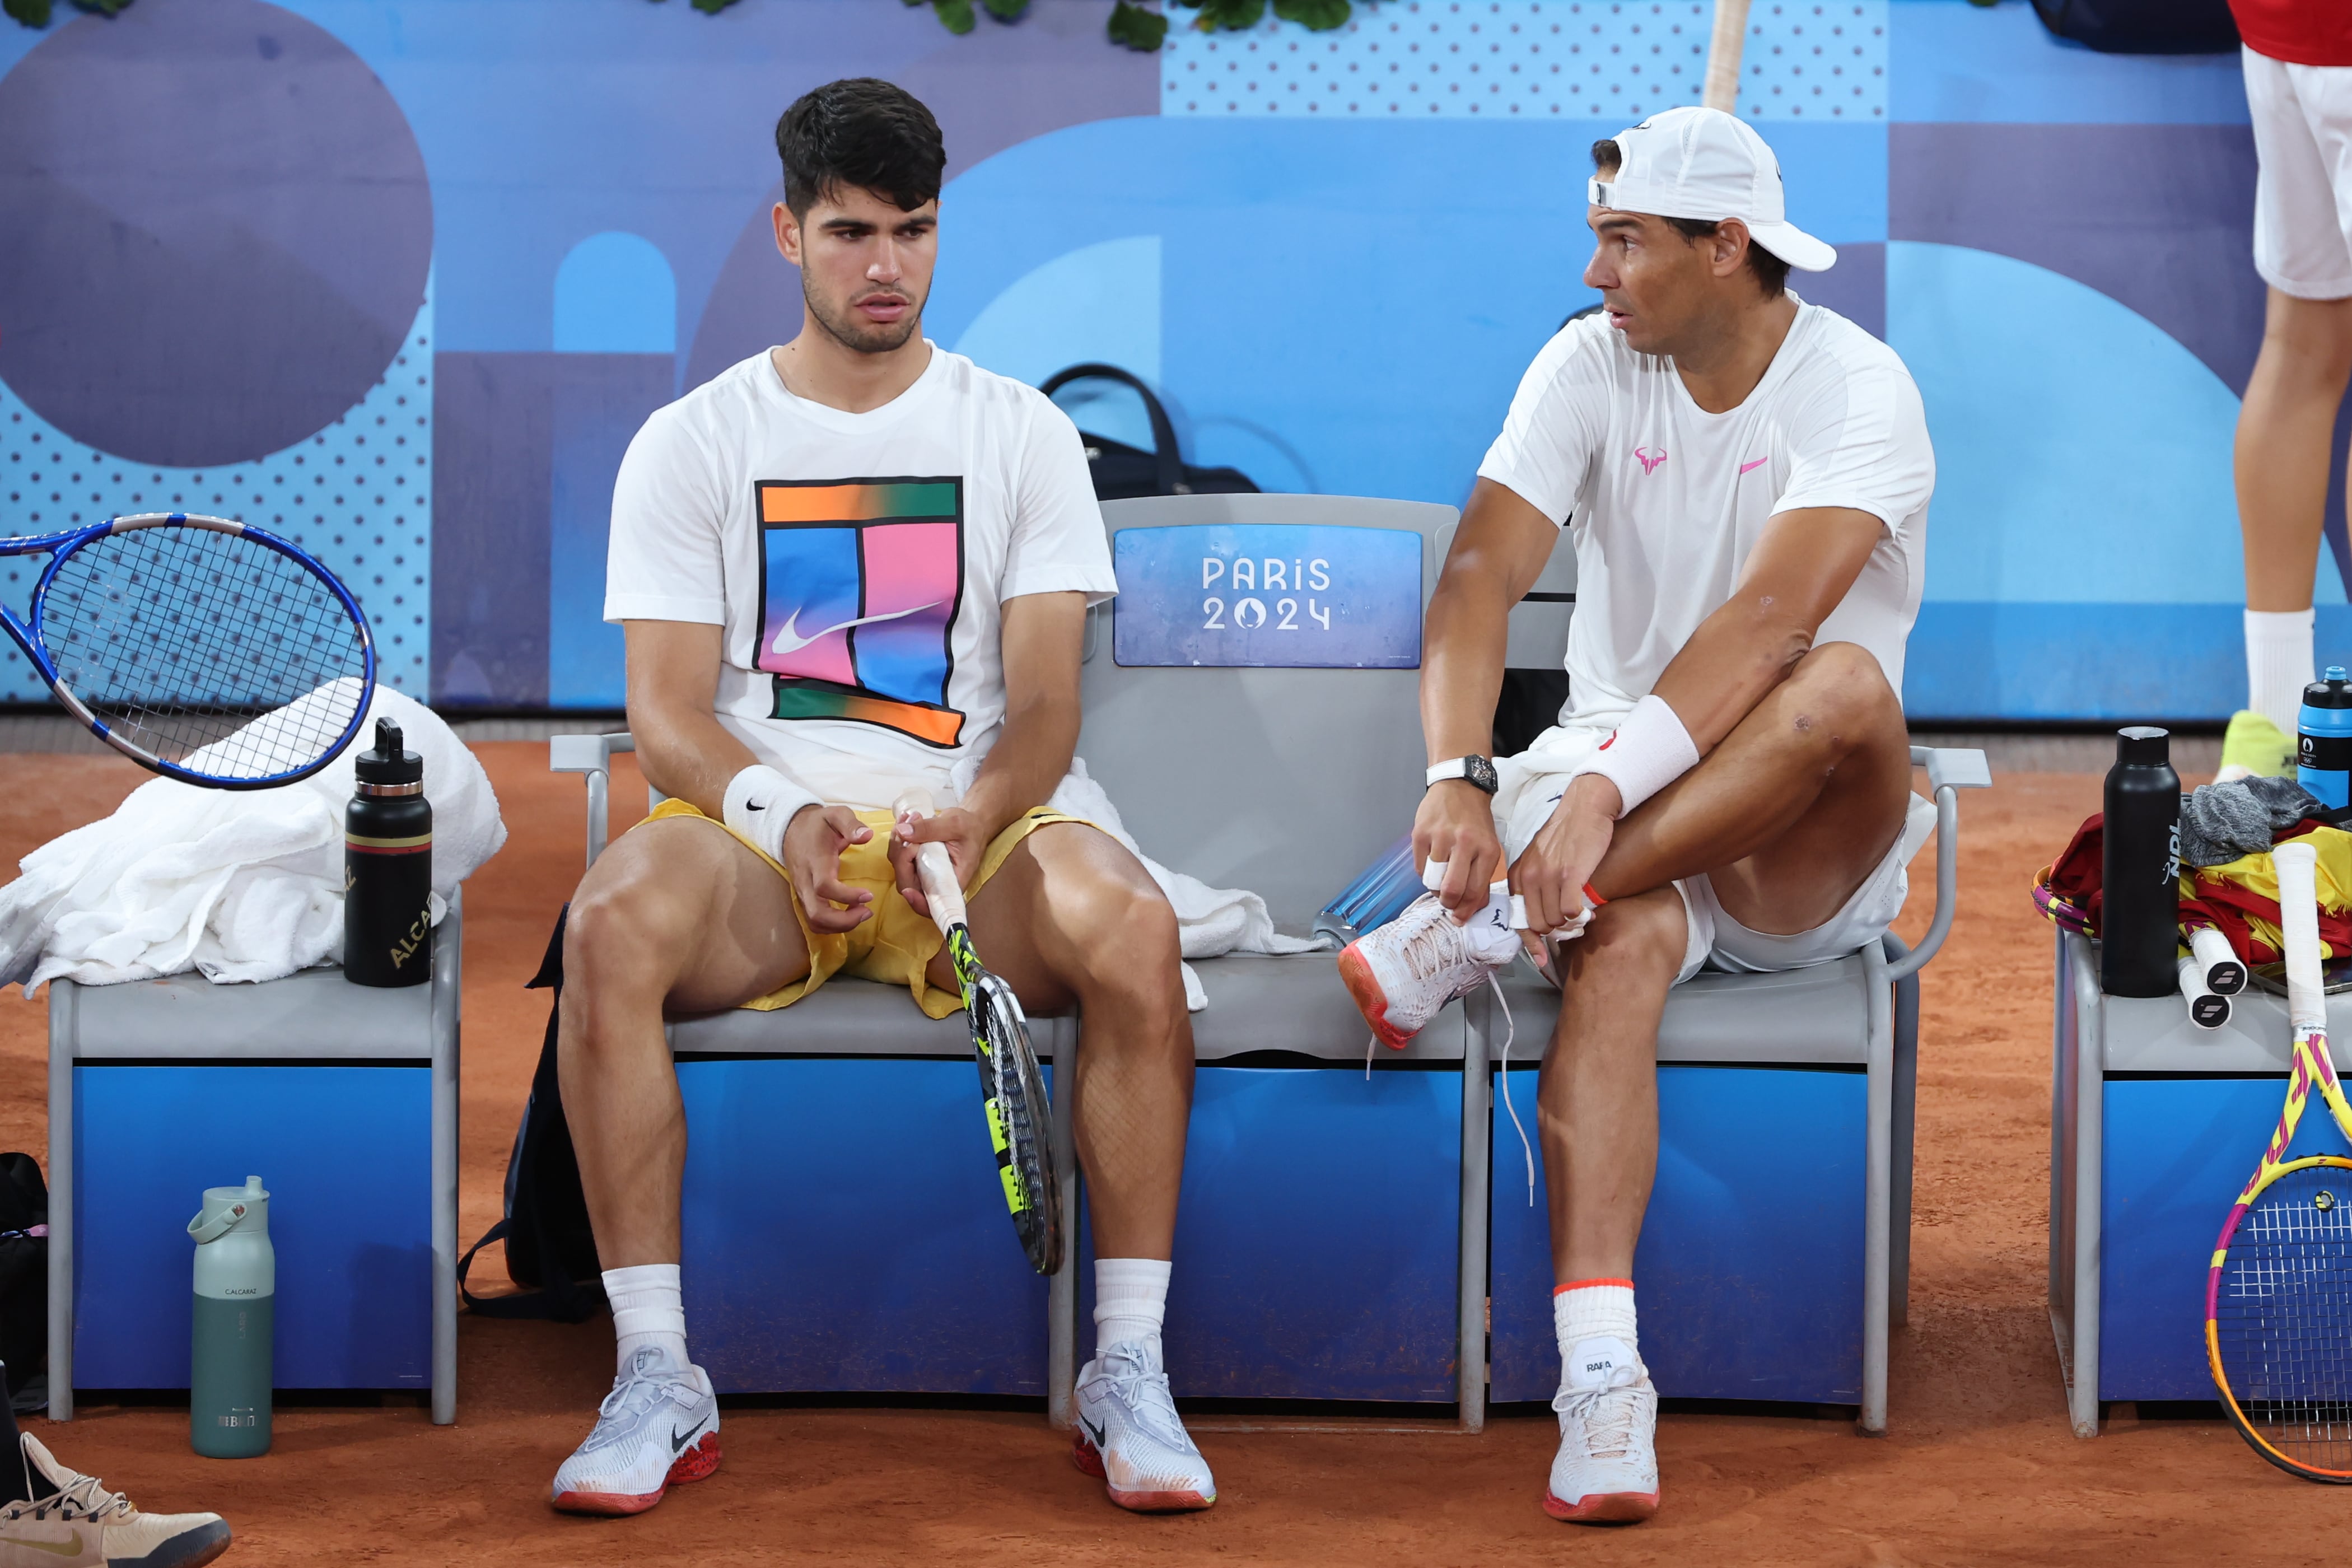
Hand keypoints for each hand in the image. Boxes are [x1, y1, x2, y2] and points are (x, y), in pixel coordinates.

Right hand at [781, 805, 875, 933]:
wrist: (791, 828)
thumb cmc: (818, 824)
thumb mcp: (835, 814)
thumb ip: (851, 824)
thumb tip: (867, 835)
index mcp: (815, 861)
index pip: (824, 887)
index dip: (847, 896)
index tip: (869, 895)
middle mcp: (805, 880)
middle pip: (817, 913)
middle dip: (843, 921)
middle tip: (867, 912)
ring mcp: (801, 891)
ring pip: (814, 921)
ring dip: (839, 926)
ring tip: (862, 914)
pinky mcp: (803, 897)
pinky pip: (813, 920)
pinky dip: (832, 926)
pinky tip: (849, 916)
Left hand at [891, 805, 991, 920]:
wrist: (971, 825)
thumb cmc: (970, 828)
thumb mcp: (954, 824)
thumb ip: (929, 828)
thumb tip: (903, 832)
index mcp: (952, 881)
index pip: (933, 902)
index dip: (917, 902)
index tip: (908, 892)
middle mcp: (936, 882)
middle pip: (908, 883)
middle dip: (901, 855)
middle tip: (906, 827)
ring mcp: (924, 874)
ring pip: (900, 869)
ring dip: (897, 843)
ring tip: (909, 819)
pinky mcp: (916, 864)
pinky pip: (900, 858)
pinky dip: (898, 840)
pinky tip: (905, 823)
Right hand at [1413, 779, 1504, 923]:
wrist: (1459, 786)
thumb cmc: (1475, 821)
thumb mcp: (1488, 847)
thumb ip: (1481, 879)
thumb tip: (1468, 910)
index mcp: (1486, 849)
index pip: (1474, 891)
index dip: (1466, 910)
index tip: (1460, 916)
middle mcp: (1464, 843)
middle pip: (1451, 890)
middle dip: (1448, 904)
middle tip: (1448, 903)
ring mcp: (1440, 837)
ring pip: (1432, 881)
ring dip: (1435, 888)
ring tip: (1441, 878)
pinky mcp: (1420, 833)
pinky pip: (1419, 868)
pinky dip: (1426, 872)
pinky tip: (1433, 862)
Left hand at [1510, 774, 1620, 936]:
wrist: (1585, 807)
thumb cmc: (1566, 836)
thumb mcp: (1539, 858)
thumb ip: (1535, 884)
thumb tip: (1541, 917)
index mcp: (1519, 875)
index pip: (1519, 920)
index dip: (1531, 943)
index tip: (1542, 959)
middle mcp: (1529, 876)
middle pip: (1539, 925)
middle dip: (1555, 930)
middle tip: (1571, 922)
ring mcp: (1548, 875)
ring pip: (1555, 921)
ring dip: (1569, 922)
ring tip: (1579, 910)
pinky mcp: (1570, 874)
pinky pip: (1571, 911)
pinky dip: (1580, 915)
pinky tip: (1587, 907)